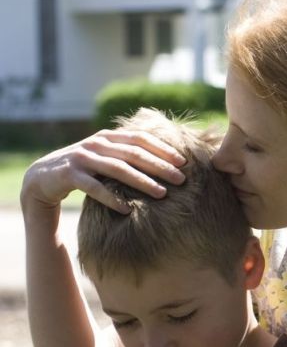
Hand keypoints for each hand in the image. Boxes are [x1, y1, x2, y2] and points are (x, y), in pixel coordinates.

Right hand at [21, 129, 186, 213]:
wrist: (44, 177)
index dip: (163, 149)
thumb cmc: (86, 168)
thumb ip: (128, 154)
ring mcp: (82, 158)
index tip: (184, 162)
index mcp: (108, 136)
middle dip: (160, 167)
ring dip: (142, 182)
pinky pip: (94, 188)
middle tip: (181, 180)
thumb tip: (168, 162)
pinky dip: (112, 198)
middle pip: (134, 154)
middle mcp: (96, 144)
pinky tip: (128, 209)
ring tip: (162, 194)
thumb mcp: (106, 156)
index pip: (140, 138)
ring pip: (117, 169)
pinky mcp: (70, 175)